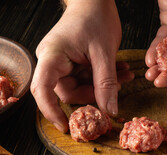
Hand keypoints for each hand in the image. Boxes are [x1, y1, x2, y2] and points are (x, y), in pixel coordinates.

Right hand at [30, 0, 133, 132]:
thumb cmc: (96, 16)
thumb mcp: (104, 52)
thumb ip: (106, 83)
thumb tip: (109, 111)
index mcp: (52, 56)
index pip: (42, 90)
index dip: (51, 111)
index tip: (66, 126)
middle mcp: (52, 61)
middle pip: (67, 92)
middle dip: (94, 94)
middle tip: (117, 88)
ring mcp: (62, 62)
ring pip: (80, 86)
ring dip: (103, 85)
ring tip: (124, 75)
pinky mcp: (73, 62)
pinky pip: (86, 78)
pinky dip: (103, 78)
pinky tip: (120, 71)